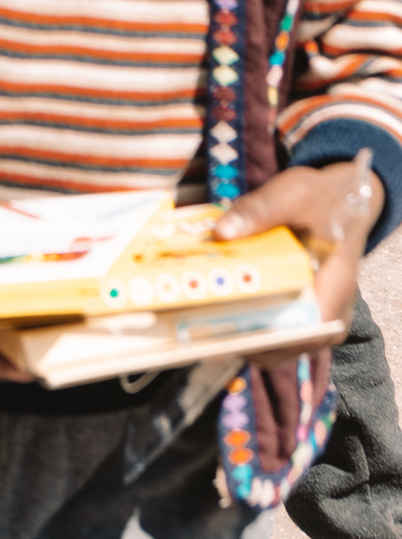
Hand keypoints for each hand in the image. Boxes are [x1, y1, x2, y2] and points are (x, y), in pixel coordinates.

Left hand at [216, 154, 382, 330]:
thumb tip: (221, 233)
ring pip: (273, 343)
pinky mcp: (300, 313)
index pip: (299, 332)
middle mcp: (327, 317)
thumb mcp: (291, 193)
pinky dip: (246, 321)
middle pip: (280, 344)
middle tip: (197, 319)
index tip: (221, 328)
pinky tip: (217, 304)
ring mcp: (314, 319)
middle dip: (239, 333)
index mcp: (333, 290)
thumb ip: (257, 211)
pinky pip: (272, 328)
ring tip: (200, 313)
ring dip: (238, 330)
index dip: (260, 336)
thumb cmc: (321, 199)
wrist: (341, 201)